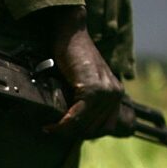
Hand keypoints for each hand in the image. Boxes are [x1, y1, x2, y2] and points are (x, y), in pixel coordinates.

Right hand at [28, 5, 125, 137]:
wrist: (72, 33)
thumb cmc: (73, 56)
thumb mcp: (83, 82)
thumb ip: (84, 101)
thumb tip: (72, 125)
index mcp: (116, 94)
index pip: (104, 128)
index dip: (84, 134)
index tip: (66, 132)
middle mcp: (115, 95)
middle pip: (94, 129)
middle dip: (72, 134)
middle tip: (53, 131)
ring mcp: (106, 93)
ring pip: (85, 125)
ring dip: (66, 131)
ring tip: (50, 129)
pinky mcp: (93, 90)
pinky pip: (77, 117)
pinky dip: (63, 124)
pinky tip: (52, 125)